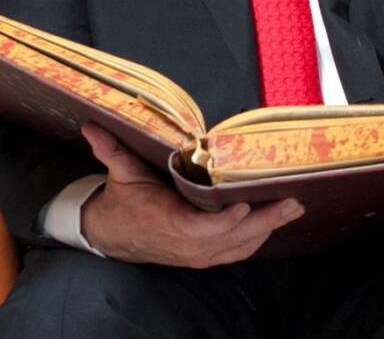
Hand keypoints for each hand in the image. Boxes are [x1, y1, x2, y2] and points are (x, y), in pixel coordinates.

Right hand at [77, 123, 303, 267]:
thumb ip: (109, 150)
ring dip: (267, 229)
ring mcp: (195, 254)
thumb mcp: (118, 172)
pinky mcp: (201, 257)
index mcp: (165, 221)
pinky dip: (255, 241)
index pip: (198, 228)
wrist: (110, 234)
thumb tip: (91, 126)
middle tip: (291, 202)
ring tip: (292, 209)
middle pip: (230, 239)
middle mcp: (184, 244)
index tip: (243, 206)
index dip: (222, 222)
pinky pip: (234, 253)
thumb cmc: (120, 200)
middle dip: (263, 221)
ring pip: (237, 247)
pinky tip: (273, 226)